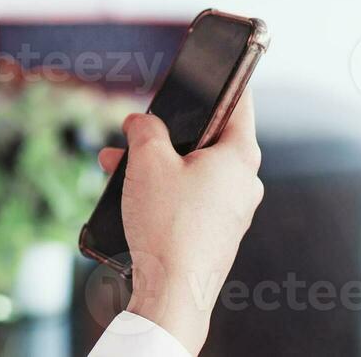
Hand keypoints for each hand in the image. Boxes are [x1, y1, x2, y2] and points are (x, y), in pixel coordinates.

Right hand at [96, 92, 263, 354]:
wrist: (171, 291)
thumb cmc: (168, 224)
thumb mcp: (147, 160)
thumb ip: (144, 130)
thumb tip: (140, 123)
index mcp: (240, 157)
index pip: (240, 104)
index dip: (224, 82)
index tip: (218, 68)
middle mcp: (244, 184)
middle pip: (206, 140)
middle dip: (165, 134)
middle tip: (137, 130)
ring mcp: (231, 213)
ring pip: (192, 172)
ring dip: (155, 165)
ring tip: (117, 166)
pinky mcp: (215, 235)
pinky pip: (189, 199)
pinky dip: (163, 191)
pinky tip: (129, 195)